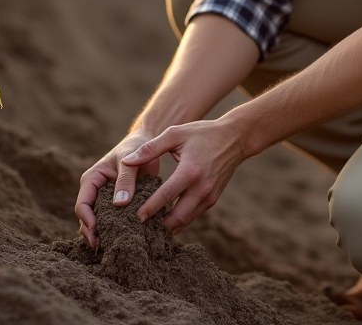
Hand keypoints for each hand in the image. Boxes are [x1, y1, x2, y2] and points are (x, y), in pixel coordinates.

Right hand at [75, 130, 157, 248]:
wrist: (149, 146)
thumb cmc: (136, 150)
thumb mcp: (130, 162)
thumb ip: (125, 180)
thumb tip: (119, 204)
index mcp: (91, 180)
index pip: (82, 205)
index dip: (87, 220)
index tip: (97, 232)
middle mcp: (95, 192)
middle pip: (87, 218)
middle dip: (92, 233)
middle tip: (102, 248)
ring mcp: (105, 200)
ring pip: (98, 223)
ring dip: (102, 235)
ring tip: (110, 248)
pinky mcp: (117, 206)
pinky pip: (112, 221)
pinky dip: (115, 231)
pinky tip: (123, 241)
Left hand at [122, 117, 246, 232]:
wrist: (235, 138)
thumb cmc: (202, 133)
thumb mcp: (175, 134)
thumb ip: (150, 148)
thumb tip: (127, 162)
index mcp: (190, 171)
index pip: (166, 195)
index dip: (150, 208)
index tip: (135, 217)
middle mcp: (202, 188)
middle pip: (177, 216)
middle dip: (158, 226)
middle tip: (139, 228)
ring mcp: (209, 196)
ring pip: (186, 220)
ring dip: (169, 226)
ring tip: (149, 228)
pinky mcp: (213, 199)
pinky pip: (193, 215)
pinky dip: (179, 220)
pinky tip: (165, 220)